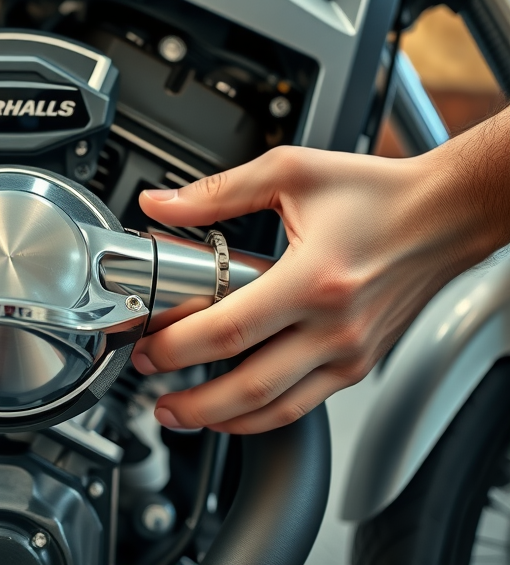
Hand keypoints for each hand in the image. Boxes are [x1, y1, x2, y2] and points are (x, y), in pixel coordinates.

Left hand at [131, 143, 505, 433]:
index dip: (177, 347)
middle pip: (248, 387)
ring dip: (221, 420)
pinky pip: (303, 406)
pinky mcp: (359, 365)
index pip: (228, 331)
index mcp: (314, 279)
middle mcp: (335, 326)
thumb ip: (217, 193)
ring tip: (181, 415)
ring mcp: (350, 353)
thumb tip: (160, 204)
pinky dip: (261, 417)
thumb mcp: (290, 173)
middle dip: (191, 401)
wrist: (447, 215)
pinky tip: (232, 412)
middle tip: (152, 396)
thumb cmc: (378, 194)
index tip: (146, 348)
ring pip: (276, 409)